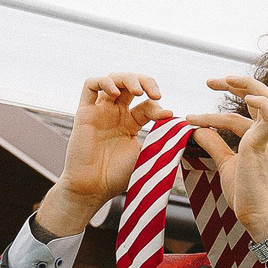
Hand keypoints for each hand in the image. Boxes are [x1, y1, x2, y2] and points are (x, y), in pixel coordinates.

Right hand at [37, 73, 170, 236]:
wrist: (93, 188)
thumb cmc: (117, 177)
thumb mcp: (146, 155)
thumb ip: (161, 139)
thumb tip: (183, 128)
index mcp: (130, 125)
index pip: (147, 104)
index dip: (158, 106)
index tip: (168, 115)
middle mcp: (115, 115)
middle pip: (131, 84)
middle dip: (146, 82)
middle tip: (157, 93)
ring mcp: (100, 112)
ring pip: (113, 79)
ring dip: (128, 79)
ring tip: (138, 91)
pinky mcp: (84, 112)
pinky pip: (90, 85)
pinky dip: (104, 82)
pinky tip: (116, 92)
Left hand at [185, 75, 267, 241]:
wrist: (259, 217)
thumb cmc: (247, 195)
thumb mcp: (226, 164)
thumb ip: (215, 146)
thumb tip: (199, 132)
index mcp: (264, 136)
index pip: (248, 107)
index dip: (229, 97)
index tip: (204, 95)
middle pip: (259, 94)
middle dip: (235, 83)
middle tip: (209, 82)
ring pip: (265, 97)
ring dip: (243, 85)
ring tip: (217, 82)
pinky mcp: (265, 144)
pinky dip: (259, 102)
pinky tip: (244, 97)